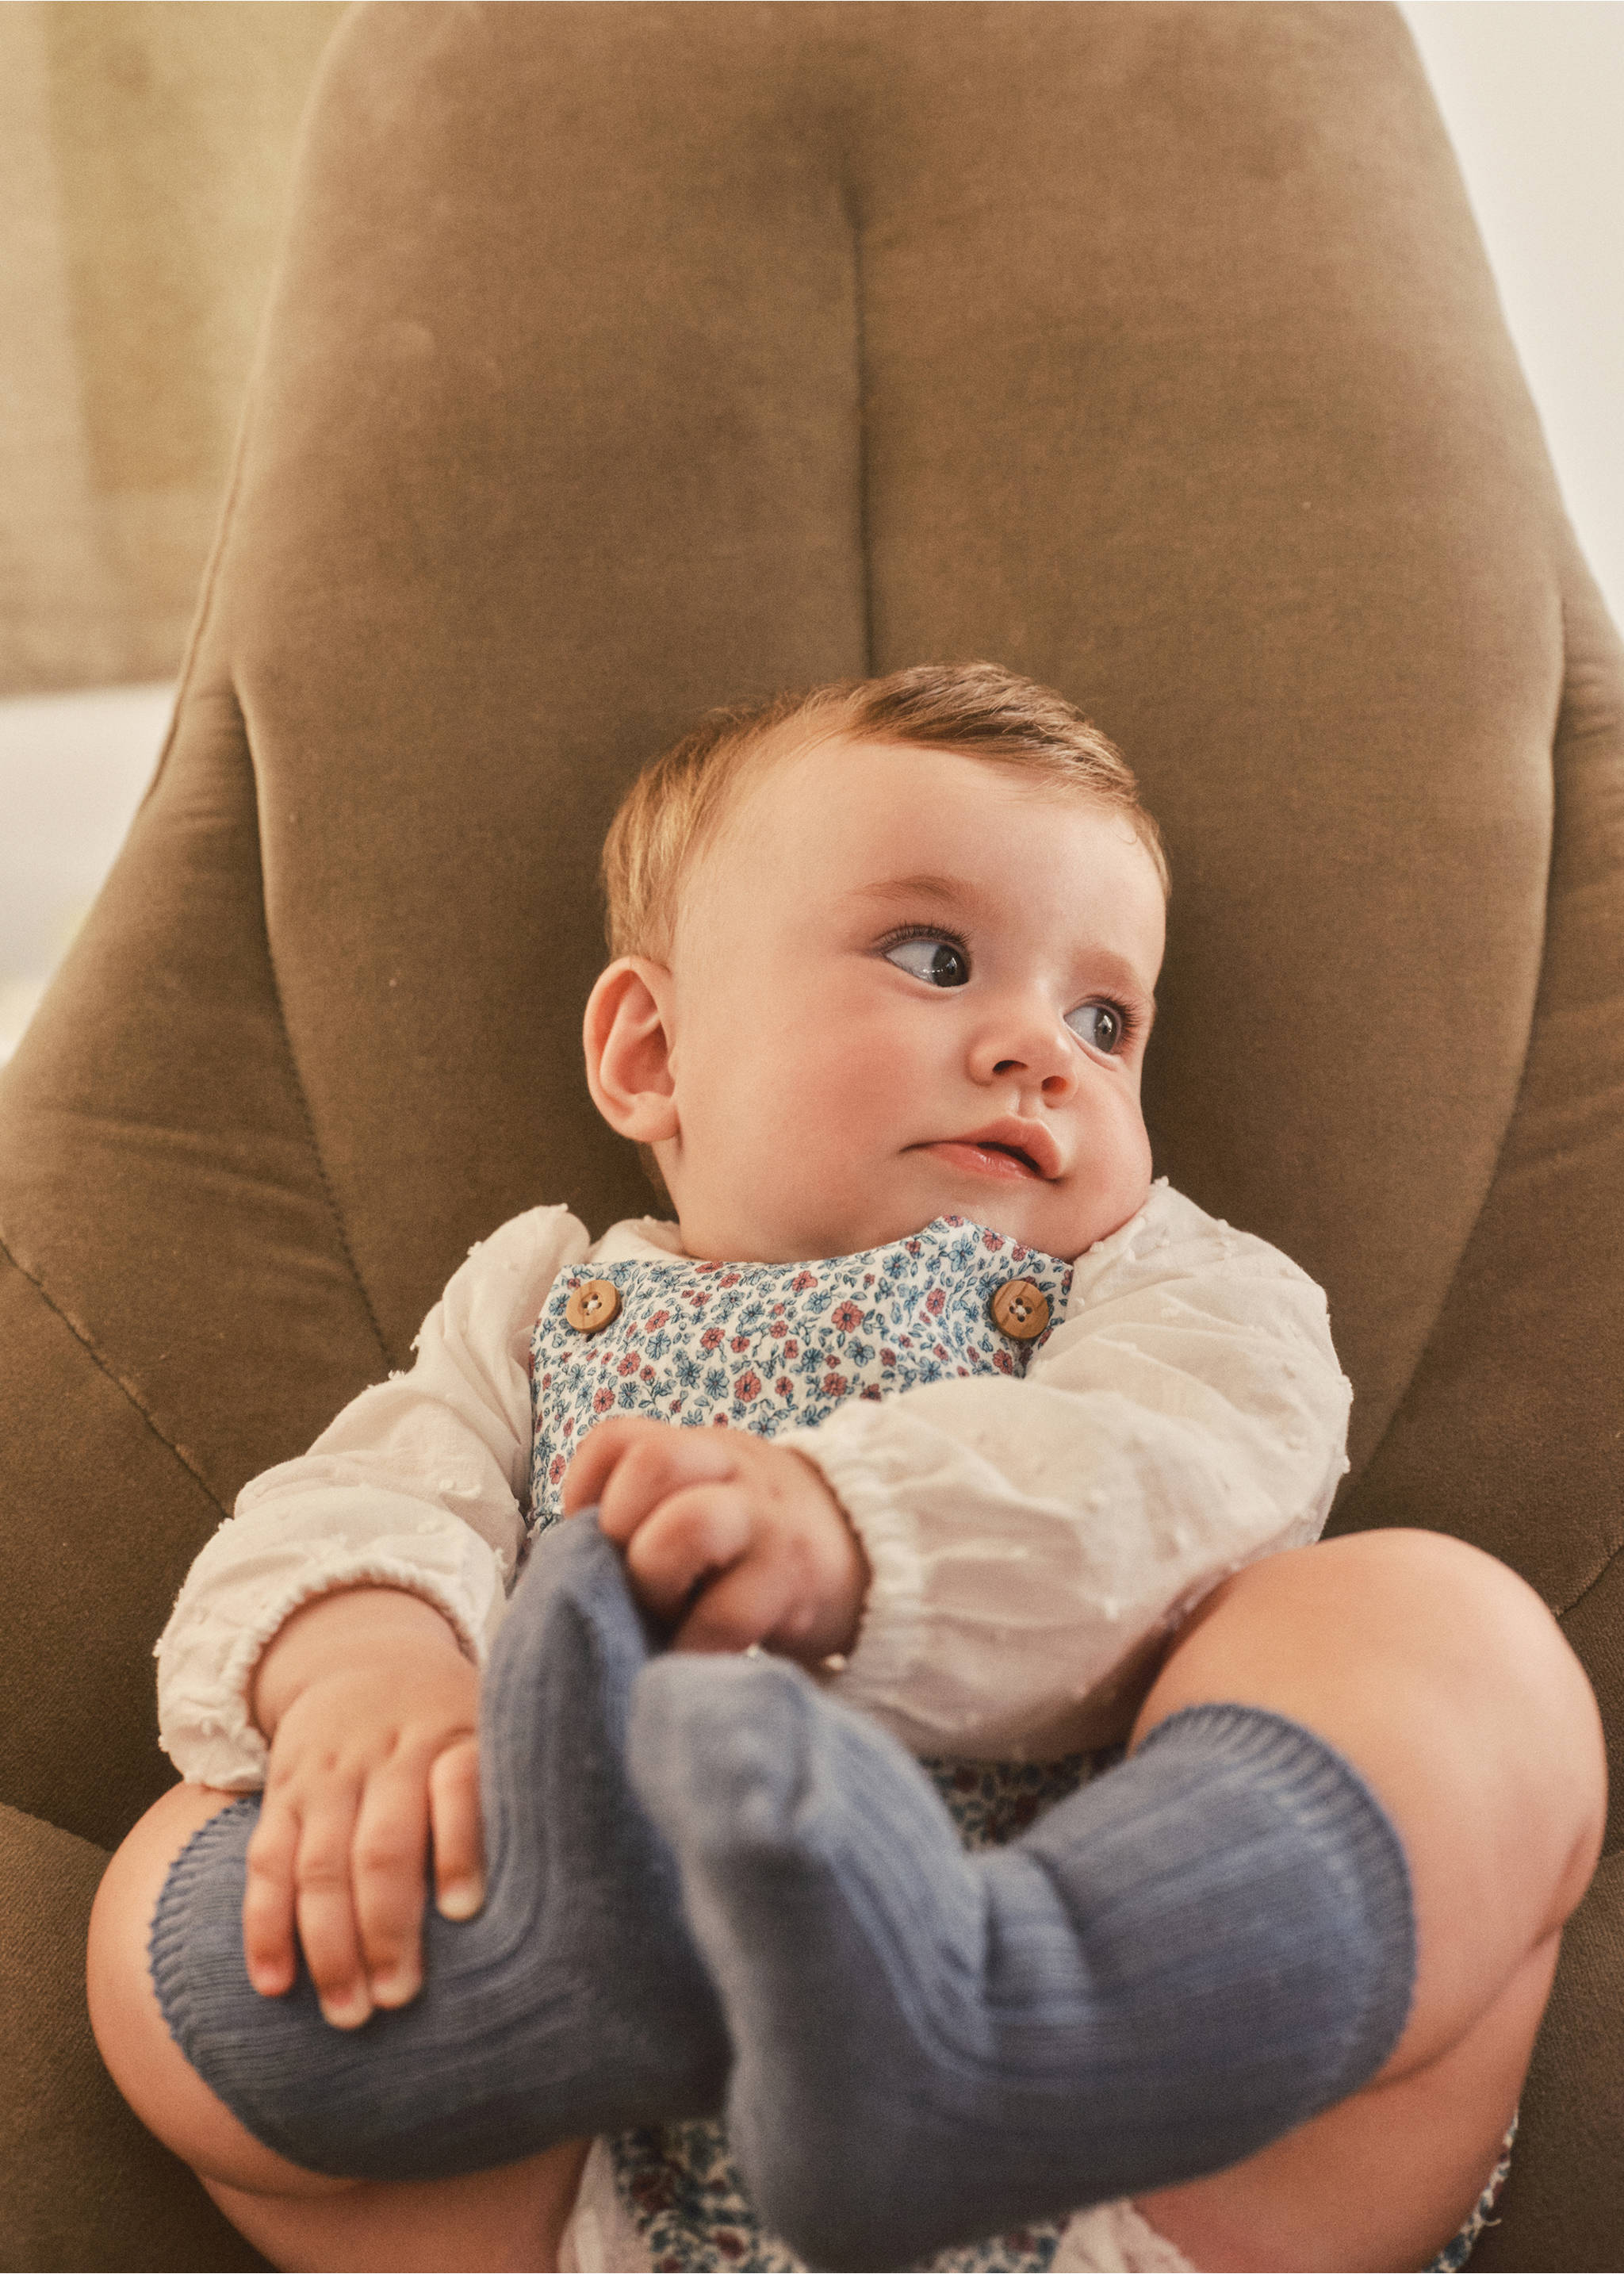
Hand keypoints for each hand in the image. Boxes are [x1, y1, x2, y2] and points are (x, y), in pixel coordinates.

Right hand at [242, 1587, 481, 2028]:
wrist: (361, 1652)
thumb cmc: (449, 1719)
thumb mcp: (492, 1726)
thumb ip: (518, 1790)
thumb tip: (576, 1885)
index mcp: (455, 1737)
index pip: (459, 1787)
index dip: (459, 1847)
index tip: (465, 1911)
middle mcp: (389, 1754)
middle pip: (382, 1845)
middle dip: (387, 1927)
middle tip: (398, 1997)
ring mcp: (330, 1775)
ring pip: (320, 1864)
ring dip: (329, 1944)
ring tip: (349, 2011)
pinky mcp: (283, 1793)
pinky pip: (268, 1861)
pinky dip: (265, 1925)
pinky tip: (273, 1982)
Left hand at [561, 1415, 869, 1663]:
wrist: (872, 1547)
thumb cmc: (760, 1534)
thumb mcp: (713, 1494)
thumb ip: (653, 1511)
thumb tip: (575, 1572)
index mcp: (700, 1449)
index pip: (622, 1437)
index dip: (584, 1485)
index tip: (586, 1534)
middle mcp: (733, 1470)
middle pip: (653, 1463)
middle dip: (619, 1528)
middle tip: (627, 1577)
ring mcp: (766, 1520)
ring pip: (688, 1524)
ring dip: (654, 1580)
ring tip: (661, 1614)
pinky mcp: (794, 1578)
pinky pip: (727, 1613)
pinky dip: (693, 1644)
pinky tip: (692, 1655)